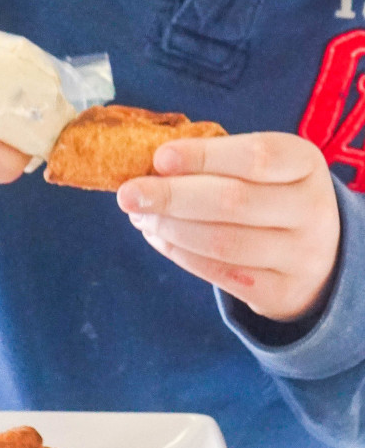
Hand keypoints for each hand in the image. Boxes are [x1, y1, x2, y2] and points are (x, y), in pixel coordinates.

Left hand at [116, 132, 340, 321]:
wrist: (318, 259)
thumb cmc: (272, 200)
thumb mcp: (264, 173)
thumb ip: (219, 165)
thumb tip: (151, 170)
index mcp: (306, 165)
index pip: (255, 156)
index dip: (204, 156)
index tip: (159, 158)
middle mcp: (311, 209)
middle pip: (233, 202)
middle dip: (172, 197)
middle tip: (128, 195)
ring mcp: (299, 255)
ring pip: (222, 243)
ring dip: (170, 229)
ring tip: (141, 218)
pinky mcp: (279, 291)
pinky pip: (219, 273)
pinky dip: (180, 254)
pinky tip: (158, 239)